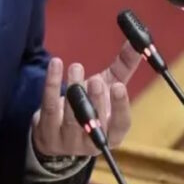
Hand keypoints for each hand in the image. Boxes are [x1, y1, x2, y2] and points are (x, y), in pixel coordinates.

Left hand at [32, 41, 141, 156]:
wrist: (55, 131)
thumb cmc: (90, 106)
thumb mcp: (108, 88)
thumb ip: (124, 67)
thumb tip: (137, 42)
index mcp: (112, 134)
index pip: (121, 124)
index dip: (120, 107)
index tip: (118, 86)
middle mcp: (91, 141)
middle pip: (95, 124)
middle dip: (96, 101)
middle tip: (96, 79)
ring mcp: (67, 140)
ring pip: (71, 117)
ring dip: (74, 90)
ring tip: (76, 67)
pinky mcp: (46, 131)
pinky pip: (49, 106)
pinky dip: (52, 84)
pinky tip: (55, 64)